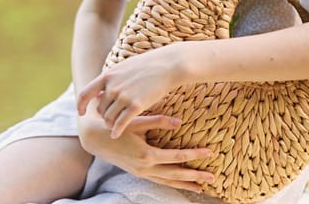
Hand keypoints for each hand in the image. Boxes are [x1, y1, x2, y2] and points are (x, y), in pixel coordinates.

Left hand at [77, 46, 184, 138]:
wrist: (168, 65)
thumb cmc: (148, 65)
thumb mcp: (124, 67)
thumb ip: (111, 79)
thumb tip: (100, 90)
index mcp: (107, 76)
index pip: (85, 93)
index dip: (81, 105)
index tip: (81, 112)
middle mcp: (112, 87)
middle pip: (100, 108)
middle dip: (103, 115)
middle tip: (109, 120)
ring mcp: (124, 96)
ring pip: (109, 118)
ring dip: (110, 124)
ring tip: (114, 127)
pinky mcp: (136, 105)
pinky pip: (121, 123)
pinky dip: (116, 131)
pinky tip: (116, 135)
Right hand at [77, 111, 214, 192]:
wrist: (96, 138)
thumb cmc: (118, 127)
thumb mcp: (137, 121)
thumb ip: (158, 122)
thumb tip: (179, 123)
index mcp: (146, 154)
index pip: (176, 157)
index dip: (194, 155)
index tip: (209, 152)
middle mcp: (145, 167)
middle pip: (175, 174)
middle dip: (195, 176)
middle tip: (213, 177)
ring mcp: (141, 173)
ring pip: (168, 181)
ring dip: (185, 184)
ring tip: (202, 187)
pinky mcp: (138, 173)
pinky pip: (159, 181)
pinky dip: (172, 183)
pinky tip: (181, 184)